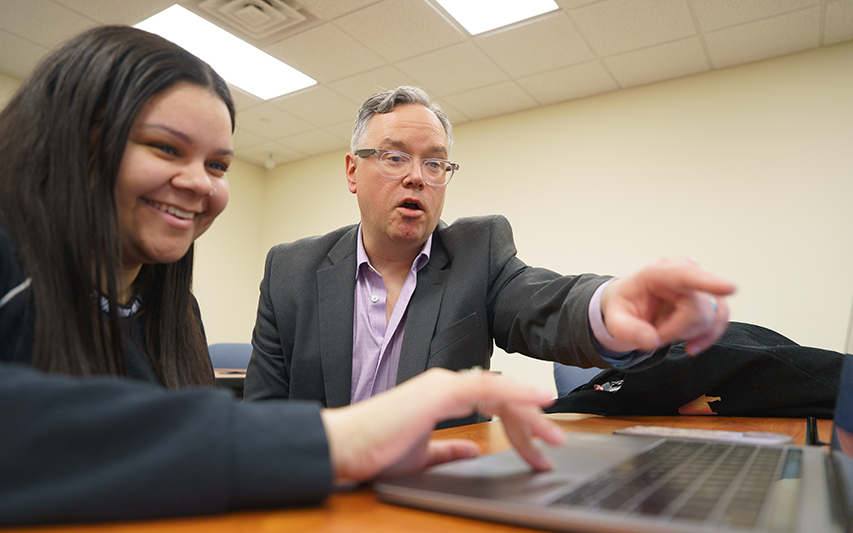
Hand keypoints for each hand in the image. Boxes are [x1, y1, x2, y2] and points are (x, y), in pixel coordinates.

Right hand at [319, 368, 563, 482]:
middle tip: (555, 444)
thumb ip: (450, 449)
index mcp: (443, 396)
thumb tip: (474, 450)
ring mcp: (443, 385)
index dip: (520, 423)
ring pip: (500, 391)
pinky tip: (538, 401)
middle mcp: (446, 384)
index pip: (493, 402)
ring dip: (531, 413)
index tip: (541, 445)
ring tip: (554, 435)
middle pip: (503, 397)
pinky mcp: (439, 392)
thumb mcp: (423, 456)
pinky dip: (515, 392)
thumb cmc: (375, 449)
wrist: (344, 447)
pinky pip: (486, 388)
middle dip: (532, 422)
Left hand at [600, 258, 734, 355]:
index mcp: (656, 273)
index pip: (684, 275)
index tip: (730, 288)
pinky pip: (720, 321)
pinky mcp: (709, 301)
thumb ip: (627, 331)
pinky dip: (707, 337)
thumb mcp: (614, 320)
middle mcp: (682, 275)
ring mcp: (698, 287)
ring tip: (665, 330)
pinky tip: (690, 345)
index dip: (707, 282)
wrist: (631, 307)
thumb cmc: (625, 307)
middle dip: (676, 329)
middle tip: (655, 332)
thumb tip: (652, 340)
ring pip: (712, 316)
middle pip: (698, 307)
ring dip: (688, 333)